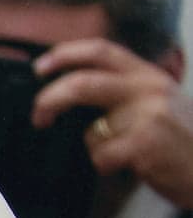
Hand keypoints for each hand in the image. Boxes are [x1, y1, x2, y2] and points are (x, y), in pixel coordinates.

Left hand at [33, 38, 192, 207]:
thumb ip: (126, 92)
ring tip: (125, 155)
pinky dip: (107, 166)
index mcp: (149, 76)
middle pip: (82, 83)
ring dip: (98, 149)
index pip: (101, 51)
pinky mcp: (146, 142)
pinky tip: (133, 166)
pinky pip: (102, 156)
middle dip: (49, 100)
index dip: (65, 55)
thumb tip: (72, 91)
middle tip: (39, 117)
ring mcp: (149, 114)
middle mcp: (149, 89)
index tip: (39, 68)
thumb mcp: (162, 102)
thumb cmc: (185, 142)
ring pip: (92, 132)